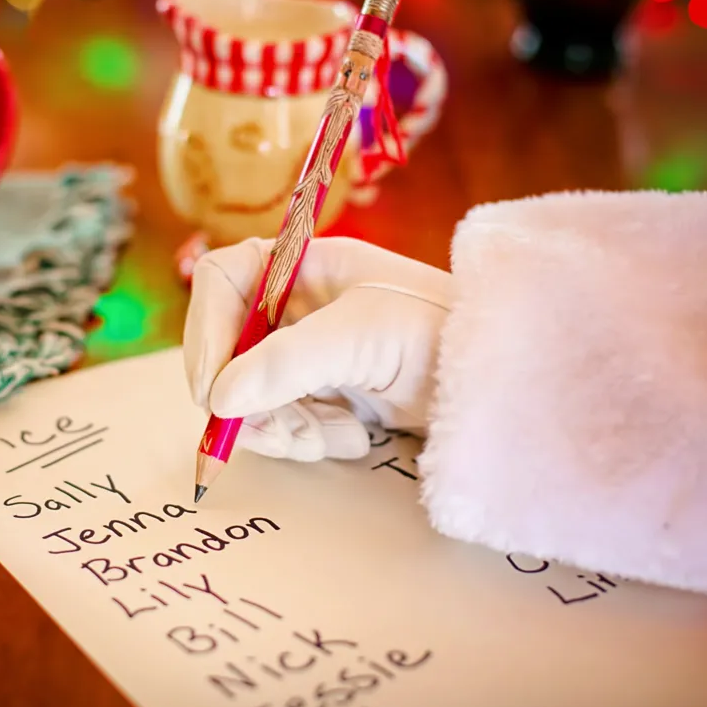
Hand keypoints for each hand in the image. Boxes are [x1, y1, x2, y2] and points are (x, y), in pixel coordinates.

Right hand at [184, 237, 453, 461]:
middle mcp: (297, 305)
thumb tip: (219, 399)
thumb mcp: (361, 338)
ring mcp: (308, 351)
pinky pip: (283, 419)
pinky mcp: (326, 392)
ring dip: (283, 427)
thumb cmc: (439, 335)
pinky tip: (353, 440)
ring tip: (335, 438)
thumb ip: (286, 363)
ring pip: (250, 394)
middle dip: (247, 397)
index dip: (206, 330)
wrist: (501, 383)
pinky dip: (307, 438)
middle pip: (227, 348)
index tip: (213, 388)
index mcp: (302, 266)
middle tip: (277, 431)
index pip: (222, 282)